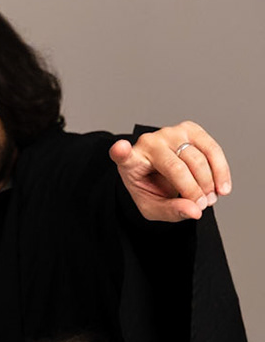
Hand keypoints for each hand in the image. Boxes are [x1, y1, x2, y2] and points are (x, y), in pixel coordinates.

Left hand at [110, 122, 230, 221]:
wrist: (163, 175)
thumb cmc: (153, 190)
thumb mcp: (154, 208)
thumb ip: (171, 211)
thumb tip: (196, 211)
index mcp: (130, 162)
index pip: (122, 155)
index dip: (121, 151)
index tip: (119, 148)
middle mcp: (149, 143)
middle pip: (177, 168)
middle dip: (194, 191)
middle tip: (202, 206)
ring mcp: (170, 133)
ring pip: (198, 158)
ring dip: (209, 183)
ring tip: (210, 200)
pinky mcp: (191, 129)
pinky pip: (212, 149)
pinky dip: (220, 171)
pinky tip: (222, 188)